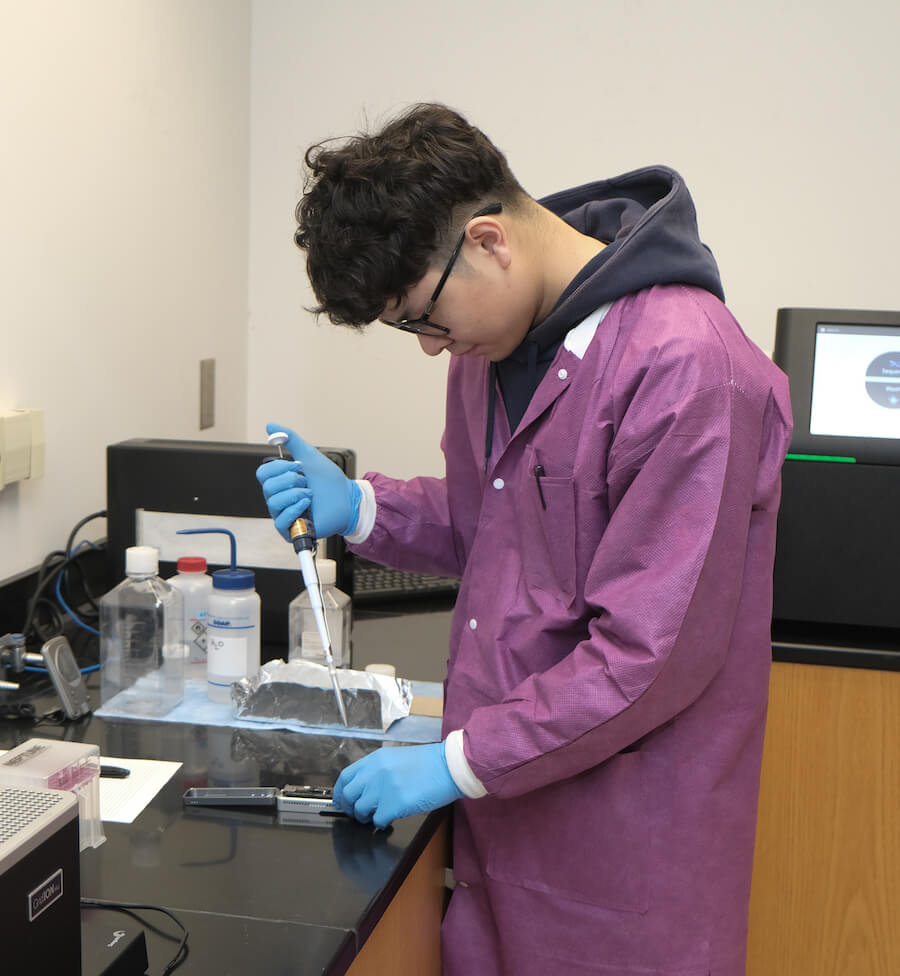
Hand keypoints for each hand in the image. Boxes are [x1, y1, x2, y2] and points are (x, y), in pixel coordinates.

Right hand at [255, 423, 360, 539]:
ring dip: (295, 494)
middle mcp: (280, 498)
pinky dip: (295, 509)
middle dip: (291, 480)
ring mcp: (285, 514)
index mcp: (281, 482)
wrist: (347, 499)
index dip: (279, 468)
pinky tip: (307, 504)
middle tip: (306, 482)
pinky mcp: (291, 529)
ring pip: (273, 503)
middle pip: (268, 487)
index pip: (262, 473)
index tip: (297, 467)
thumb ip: (291, 440)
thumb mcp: (309, 456)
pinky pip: (281, 521)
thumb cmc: (330, 482)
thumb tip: (271, 426)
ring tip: (310, 494)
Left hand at [333, 742, 463, 828]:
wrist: (449, 767)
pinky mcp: (394, 805)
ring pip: (361, 810)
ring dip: (366, 817)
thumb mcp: (396, 758)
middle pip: (348, 796)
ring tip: (377, 816)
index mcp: (375, 760)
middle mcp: (375, 773)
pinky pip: (378, 820)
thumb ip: (377, 771)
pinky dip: (382, 823)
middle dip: (350, 808)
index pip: (345, 777)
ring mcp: (384, 789)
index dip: (339, 792)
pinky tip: (390, 819)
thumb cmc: (428, 763)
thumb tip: (364, 789)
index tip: (340, 801)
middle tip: (358, 814)